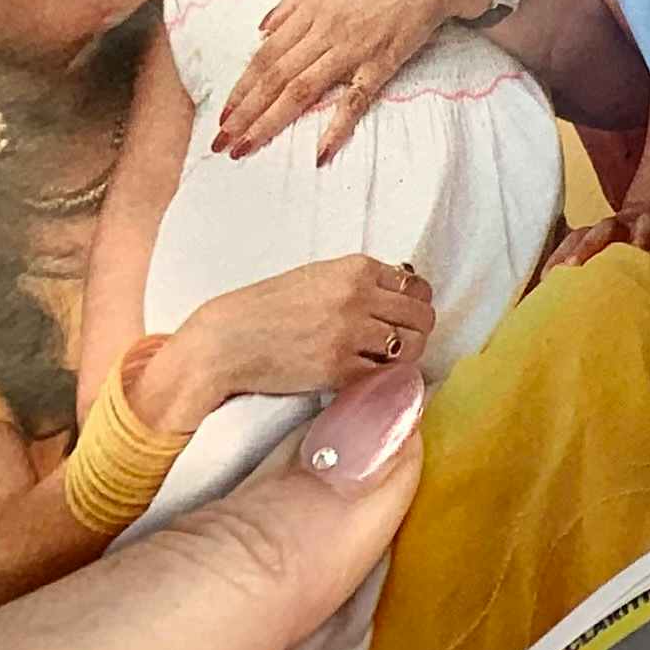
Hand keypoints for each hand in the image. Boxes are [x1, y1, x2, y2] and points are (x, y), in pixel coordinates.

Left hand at [0, 363, 424, 649]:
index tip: (318, 276)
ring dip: (346, 548)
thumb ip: (227, 556)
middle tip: (419, 361)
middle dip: (291, 444)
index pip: (39, 404)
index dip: (179, 331)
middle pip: (164, 498)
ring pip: (241, 598)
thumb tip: (384, 421)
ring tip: (455, 452)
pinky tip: (436, 601)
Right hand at [150, 256, 436, 428]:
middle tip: (403, 342)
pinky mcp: (339, 370)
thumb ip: (359, 280)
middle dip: (418, 331)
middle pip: (421, 316)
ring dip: (406, 357)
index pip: (416, 284)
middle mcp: (359, 297)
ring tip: (388, 362)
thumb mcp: (318, 276)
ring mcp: (350, 335)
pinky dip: (383, 380)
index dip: (417, 302)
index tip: (407, 314)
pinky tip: (370, 378)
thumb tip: (402, 286)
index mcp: (356, 269)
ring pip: (410, 347)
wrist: (228, 340)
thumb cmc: (268, 307)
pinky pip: (383, 376)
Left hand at [211, 0, 491, 162]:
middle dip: (245, 113)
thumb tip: (263, 27)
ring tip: (246, 148)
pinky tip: (319, 152)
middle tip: (221, 143)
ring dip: (270, 122)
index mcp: (310, 8)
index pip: (266, 56)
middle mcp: (324, 32)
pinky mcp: (381, 63)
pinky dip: (337, 126)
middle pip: (275, 78)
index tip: (223, 113)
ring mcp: (352, 50)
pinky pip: (356, 99)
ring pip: (302, 91)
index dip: (242, 87)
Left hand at [532, 209, 649, 283]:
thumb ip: (565, 278)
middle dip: (591, 245)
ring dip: (638, 235)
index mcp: (593, 233)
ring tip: (637, 250)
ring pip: (641, 225)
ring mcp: (645, 226)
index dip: (563, 255)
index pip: (575, 238)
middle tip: (580, 266)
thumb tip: (534, 304)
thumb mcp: (587, 260)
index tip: (554, 275)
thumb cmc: (610, 252)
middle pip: (604, 228)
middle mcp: (618, 226)